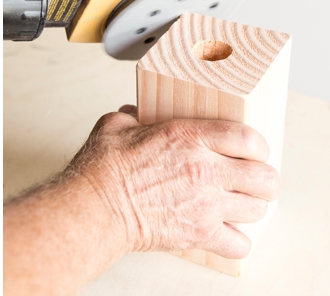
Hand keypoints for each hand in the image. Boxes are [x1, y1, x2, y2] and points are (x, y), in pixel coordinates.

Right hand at [71, 107, 278, 257]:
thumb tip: (135, 113)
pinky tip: (223, 232)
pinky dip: (235, 240)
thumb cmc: (101, 170)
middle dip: (262, 179)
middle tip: (250, 179)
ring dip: (250, 208)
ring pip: (257, 210)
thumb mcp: (114, 126)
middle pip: (264, 177)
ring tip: (236, 205)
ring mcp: (205, 204)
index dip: (256, 145)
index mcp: (186, 136)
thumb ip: (132, 116)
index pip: (247, 137)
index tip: (252, 149)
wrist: (94, 207)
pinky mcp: (199, 234)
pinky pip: (239, 244)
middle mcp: (203, 169)